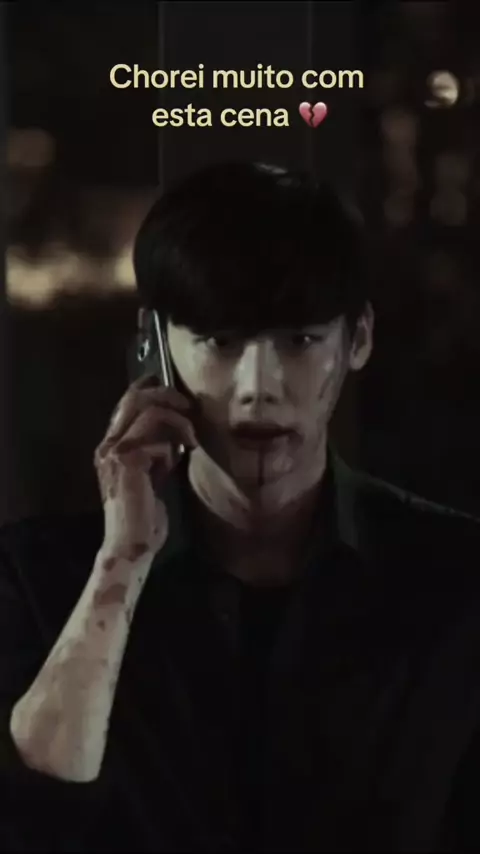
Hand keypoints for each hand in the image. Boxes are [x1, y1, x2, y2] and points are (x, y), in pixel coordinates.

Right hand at [94, 375, 196, 559]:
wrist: (131, 545)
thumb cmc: (144, 516)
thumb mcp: (152, 475)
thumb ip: (156, 452)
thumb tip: (174, 435)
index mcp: (111, 446)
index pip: (127, 402)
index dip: (151, 389)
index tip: (178, 395)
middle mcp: (107, 444)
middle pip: (135, 398)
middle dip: (166, 395)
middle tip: (189, 407)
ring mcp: (115, 452)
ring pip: (148, 412)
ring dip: (177, 421)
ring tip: (190, 439)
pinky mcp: (128, 462)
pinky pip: (156, 440)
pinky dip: (172, 449)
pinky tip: (177, 465)